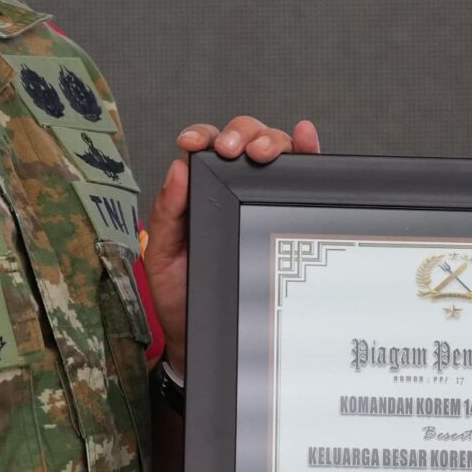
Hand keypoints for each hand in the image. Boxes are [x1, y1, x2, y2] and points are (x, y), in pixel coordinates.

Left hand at [145, 116, 320, 371]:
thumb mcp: (162, 256)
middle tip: (234, 151)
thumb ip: (167, 214)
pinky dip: (308, 150)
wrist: (207, 337)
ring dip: (273, 141)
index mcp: (198, 192)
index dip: (203, 136)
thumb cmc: (183, 298)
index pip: (205, 148)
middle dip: (242, 134)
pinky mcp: (287, 213)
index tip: (195, 145)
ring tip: (263, 153)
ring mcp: (262, 199)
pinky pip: (305, 178)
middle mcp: (232, 189)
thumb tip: (178, 170)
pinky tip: (305, 139)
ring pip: (276, 151)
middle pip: (245, 139)